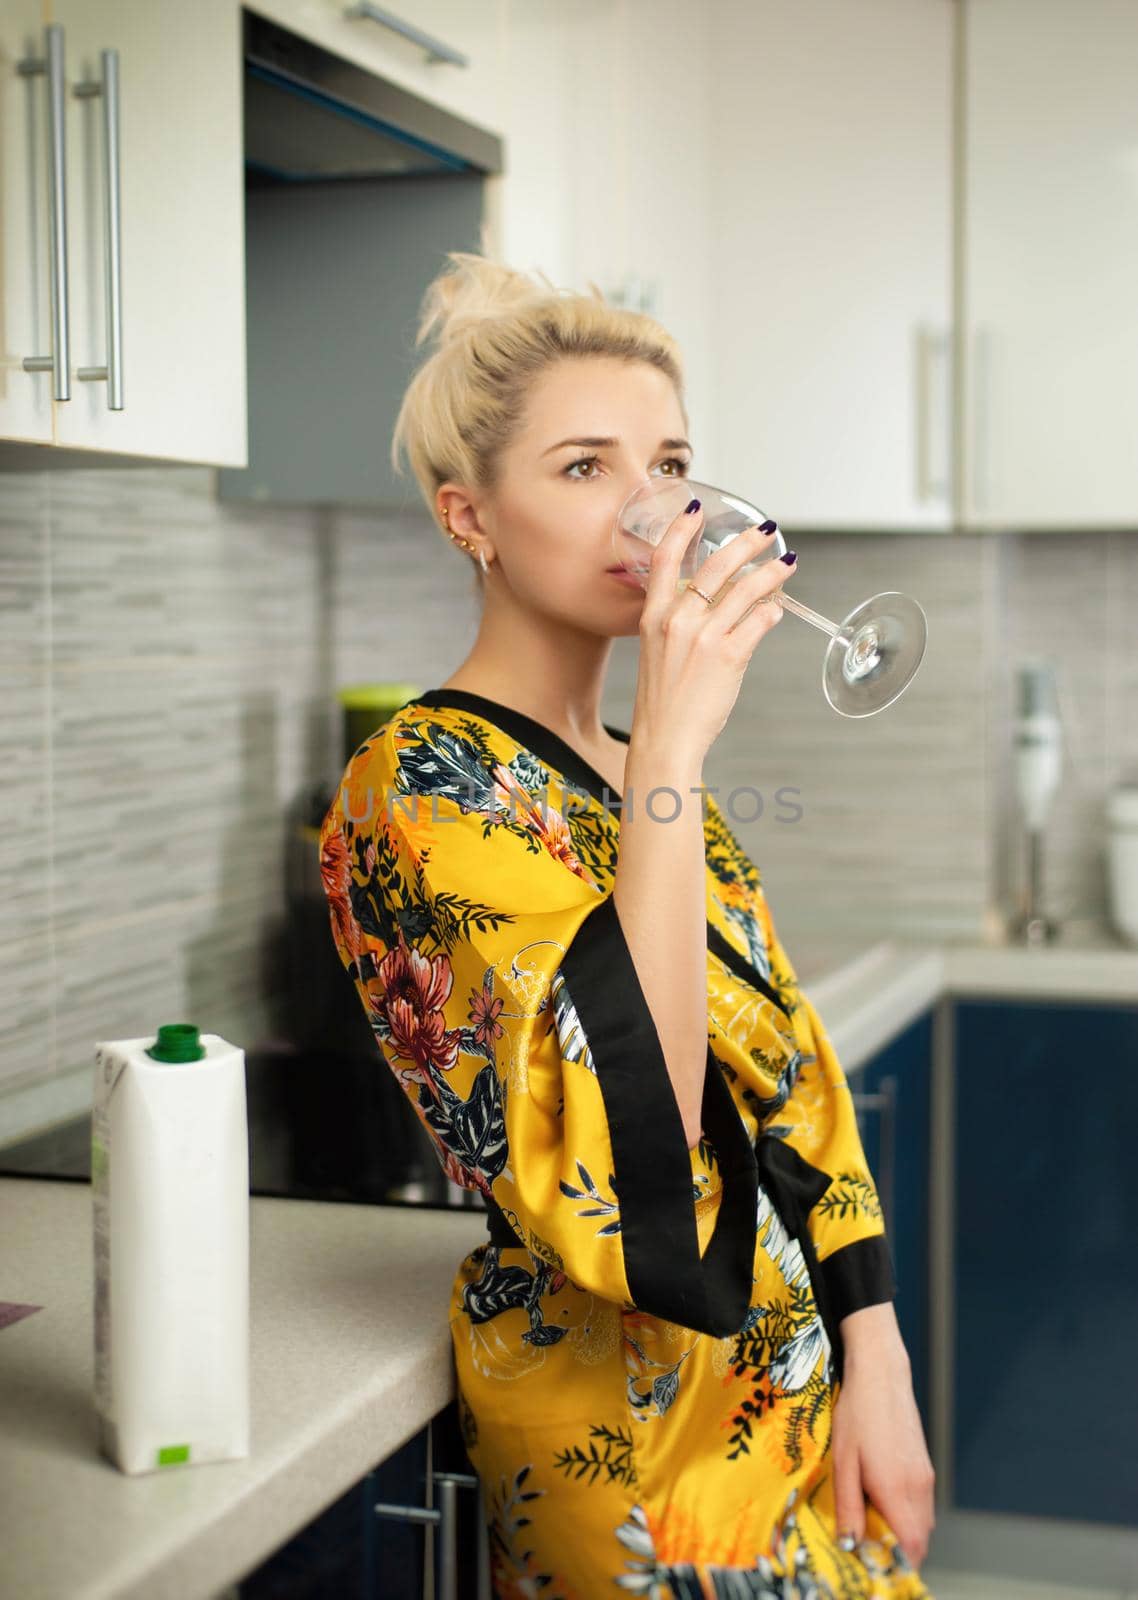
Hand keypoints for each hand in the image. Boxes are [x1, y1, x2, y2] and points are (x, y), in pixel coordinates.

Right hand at [630, 500, 795, 760]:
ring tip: (787, 564)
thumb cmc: (664, 702)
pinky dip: (772, 611)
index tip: (696, 509)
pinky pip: (760, 620)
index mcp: (654, 617)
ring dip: (772, 573)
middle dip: (746, 543)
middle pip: (716, 566)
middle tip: (765, 531)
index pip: (665, 559)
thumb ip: (680, 623)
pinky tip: (778, 608)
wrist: (665, 738)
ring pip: (747, 590)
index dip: (681, 529)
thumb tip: (720, 600)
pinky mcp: (729, 655)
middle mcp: (677, 620)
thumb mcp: (658, 653)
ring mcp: (703, 637)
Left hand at [831, 1323, 935, 1569]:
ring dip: (902, 1533)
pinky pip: (921, 1504)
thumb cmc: (857, 1415)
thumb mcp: (843, 1462)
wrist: (881, 1374)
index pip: (912, 1547)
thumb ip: (849, 1507)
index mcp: (898, 1490)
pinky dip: (906, 1514)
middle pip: (920, 1541)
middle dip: (898, 1553)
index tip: (877, 1570)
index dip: (899, 1566)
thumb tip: (851, 1546)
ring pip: (922, 1523)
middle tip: (868, 1549)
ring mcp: (925, 1476)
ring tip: (870, 1524)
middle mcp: (919, 1488)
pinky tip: (880, 1499)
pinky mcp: (924, 1466)